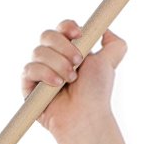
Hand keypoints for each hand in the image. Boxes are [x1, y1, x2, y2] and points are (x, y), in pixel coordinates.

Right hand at [22, 20, 127, 140]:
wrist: (86, 115)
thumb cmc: (97, 92)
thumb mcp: (109, 63)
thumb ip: (115, 45)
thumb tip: (106, 28)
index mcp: (71, 50)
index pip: (62, 28)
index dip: (68, 27)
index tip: (79, 35)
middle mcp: (53, 57)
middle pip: (47, 35)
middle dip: (65, 48)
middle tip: (78, 63)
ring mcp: (39, 70)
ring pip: (39, 51)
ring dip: (59, 64)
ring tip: (70, 80)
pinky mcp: (28, 84)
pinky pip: (30, 68)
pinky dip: (45, 74)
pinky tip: (57, 85)